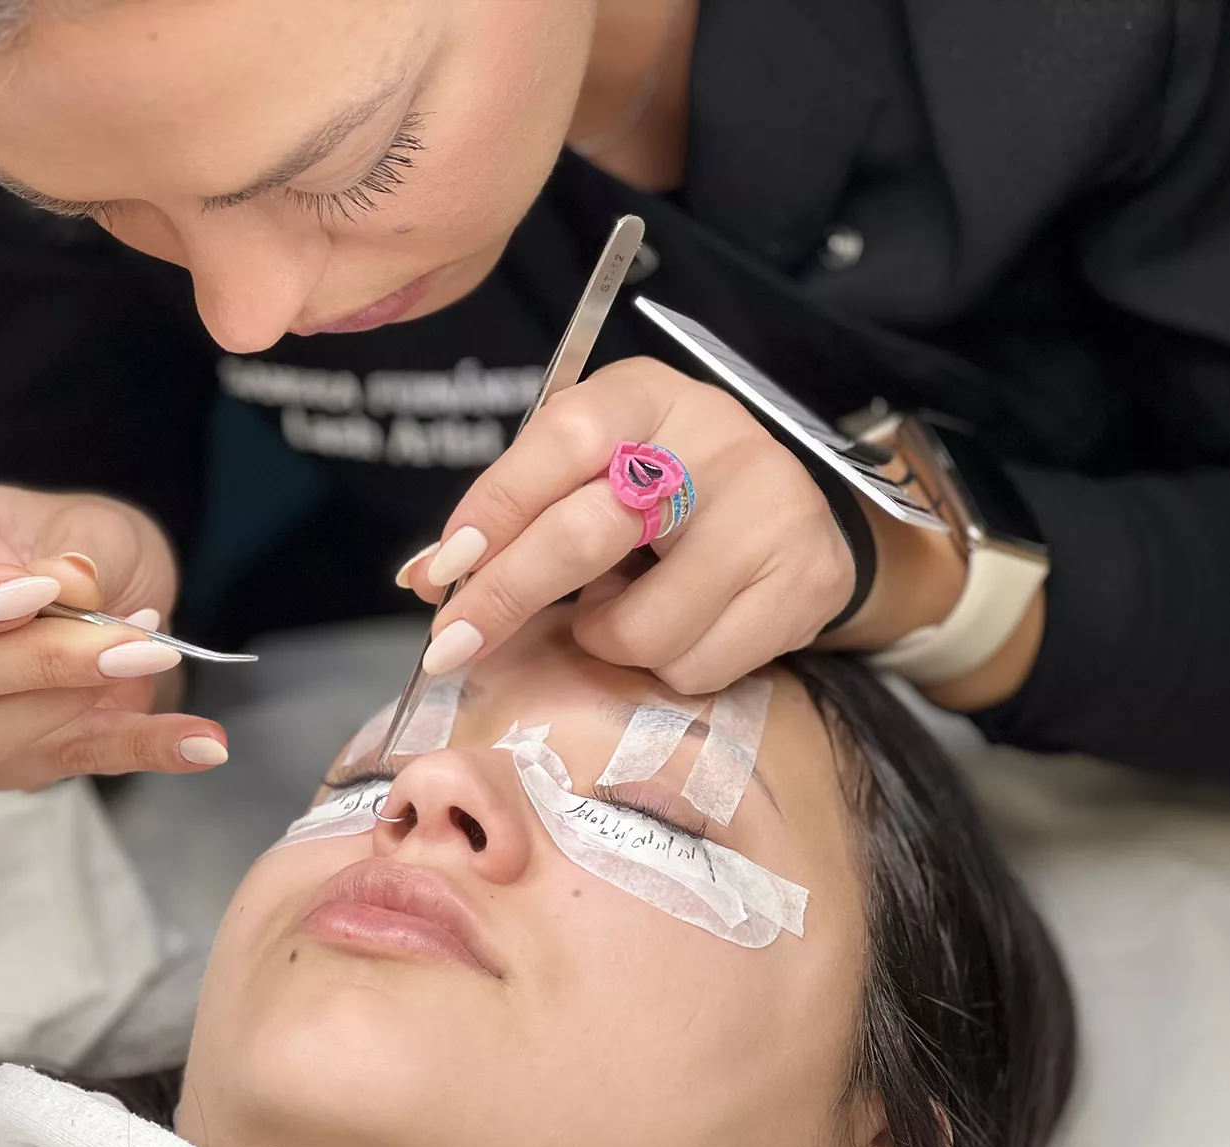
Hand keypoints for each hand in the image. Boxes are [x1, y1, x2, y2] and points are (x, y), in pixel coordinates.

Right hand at [0, 483, 228, 788]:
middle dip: (35, 657)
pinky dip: (146, 751)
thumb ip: (74, 549)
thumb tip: (72, 588)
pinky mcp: (21, 760)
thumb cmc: (70, 538)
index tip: (30, 593)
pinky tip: (204, 742)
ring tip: (150, 654)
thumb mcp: (82, 519)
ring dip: (69, 700)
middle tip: (122, 630)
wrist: (116, 581)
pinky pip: (76, 763)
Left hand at [401, 357, 854, 692]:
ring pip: (643, 625)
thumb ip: (511, 516)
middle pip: (591, 531)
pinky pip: (697, 665)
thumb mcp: (586, 477)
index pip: (564, 438)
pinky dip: (663, 667)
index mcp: (646, 396)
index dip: (496, 508)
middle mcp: (718, 438)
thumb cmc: (661, 493)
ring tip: (618, 609)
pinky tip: (676, 625)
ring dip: (603, 639)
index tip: (442, 571)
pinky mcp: (806, 580)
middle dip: (506, 597)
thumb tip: (423, 577)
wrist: (790, 517)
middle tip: (452, 645)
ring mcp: (772, 509)